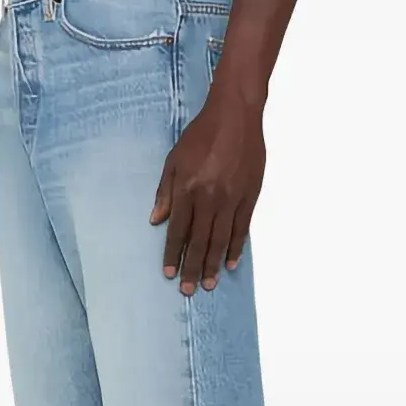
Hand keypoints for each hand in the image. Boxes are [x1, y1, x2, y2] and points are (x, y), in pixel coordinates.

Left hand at [150, 89, 265, 295]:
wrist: (236, 115)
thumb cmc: (202, 135)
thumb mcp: (174, 159)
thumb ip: (165, 192)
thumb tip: (156, 221)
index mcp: (188, 189)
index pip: (178, 230)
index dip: (172, 254)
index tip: (169, 274)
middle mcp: (209, 197)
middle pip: (199, 241)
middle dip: (192, 268)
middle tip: (189, 290)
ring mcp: (231, 198)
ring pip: (220, 239)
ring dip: (212, 264)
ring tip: (208, 284)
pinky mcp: (249, 196)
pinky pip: (241, 228)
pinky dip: (235, 247)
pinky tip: (229, 263)